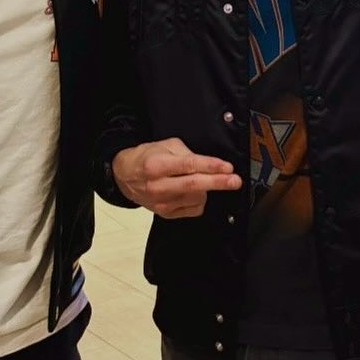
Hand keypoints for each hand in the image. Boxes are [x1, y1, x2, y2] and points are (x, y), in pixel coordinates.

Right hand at [112, 138, 241, 217]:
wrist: (124, 175)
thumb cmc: (146, 157)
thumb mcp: (165, 146)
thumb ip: (187, 154)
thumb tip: (209, 164)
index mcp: (157, 165)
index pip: (188, 166)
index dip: (210, 166)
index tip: (227, 167)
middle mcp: (158, 186)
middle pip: (194, 185)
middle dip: (218, 183)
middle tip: (235, 181)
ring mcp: (161, 202)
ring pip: (196, 198)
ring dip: (207, 188)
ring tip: (202, 179)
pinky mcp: (165, 213)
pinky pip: (193, 209)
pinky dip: (200, 200)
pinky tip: (195, 191)